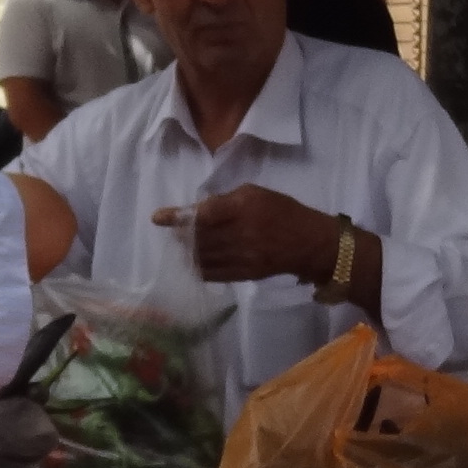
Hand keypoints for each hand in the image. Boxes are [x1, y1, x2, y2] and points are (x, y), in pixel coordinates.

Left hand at [152, 185, 338, 283]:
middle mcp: (241, 233)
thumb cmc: (282, 211)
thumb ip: (226, 201)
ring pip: (203, 257)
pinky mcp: (244, 274)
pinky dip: (199, 268)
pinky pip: (214, 273)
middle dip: (181, 237)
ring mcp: (242, 257)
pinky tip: (193, 263)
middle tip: (172, 234)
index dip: (178, 217)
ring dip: (187, 253)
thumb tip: (199, 211)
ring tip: (181, 248)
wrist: (309, 243)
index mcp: (244, 207)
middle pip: (199, 238)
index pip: (203, 213)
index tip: (159, 218)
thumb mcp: (256, 193)